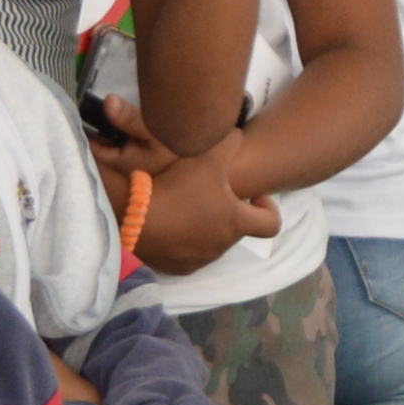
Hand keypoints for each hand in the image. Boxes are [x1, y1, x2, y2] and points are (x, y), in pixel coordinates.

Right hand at [130, 138, 281, 276]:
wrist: (131, 217)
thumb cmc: (177, 187)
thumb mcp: (209, 155)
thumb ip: (231, 143)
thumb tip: (238, 137)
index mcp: (235, 223)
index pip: (272, 225)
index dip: (269, 208)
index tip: (253, 196)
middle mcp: (221, 246)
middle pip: (237, 230)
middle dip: (230, 212)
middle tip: (212, 193)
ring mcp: (198, 260)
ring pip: (211, 242)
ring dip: (206, 226)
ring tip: (185, 204)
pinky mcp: (175, 268)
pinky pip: (186, 253)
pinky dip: (183, 239)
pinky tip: (168, 221)